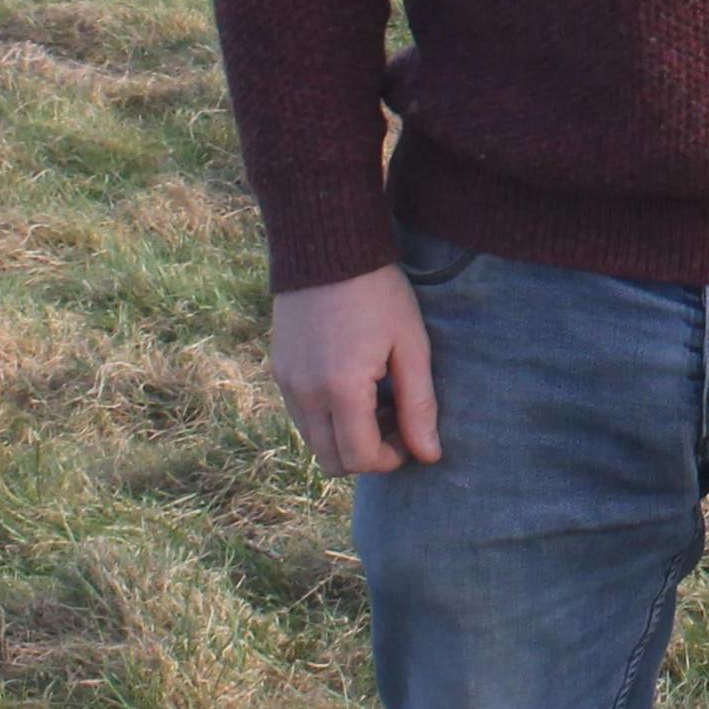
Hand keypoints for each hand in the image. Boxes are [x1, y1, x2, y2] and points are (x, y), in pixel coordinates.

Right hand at [270, 264, 440, 474]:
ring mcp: (286, 383)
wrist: (328, 248)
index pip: (360, 458)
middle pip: (331, 460)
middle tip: (397, 419)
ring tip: (379, 398)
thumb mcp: (411, 346)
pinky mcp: (279, 370)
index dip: (390, 459)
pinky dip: (327, 417)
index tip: (412, 436)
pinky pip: (301, 415)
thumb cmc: (379, 294)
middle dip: (367, 454)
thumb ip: (419, 405)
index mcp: (340, 390)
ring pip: (314, 441)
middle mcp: (304, 394)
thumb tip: (429, 455)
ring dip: (346, 437)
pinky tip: (355, 384)